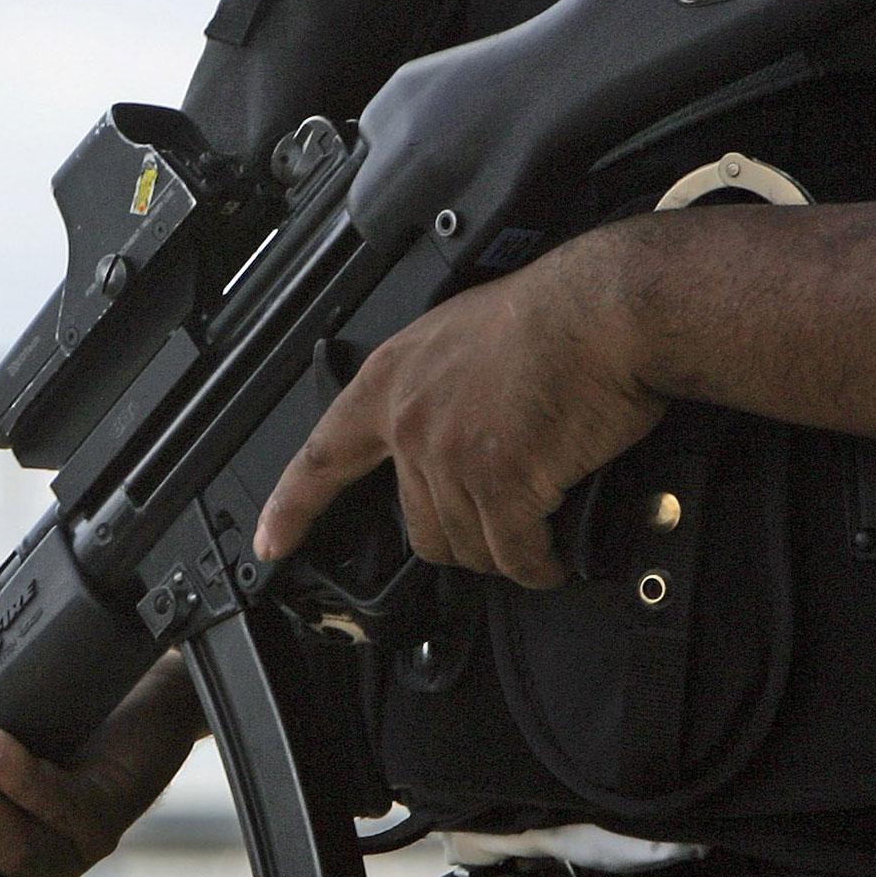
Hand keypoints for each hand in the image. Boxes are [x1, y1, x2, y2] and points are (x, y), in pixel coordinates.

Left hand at [254, 225, 664, 588]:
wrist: (605, 310)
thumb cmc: (554, 312)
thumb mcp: (459, 334)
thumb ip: (434, 388)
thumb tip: (445, 430)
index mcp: (391, 381)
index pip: (323, 455)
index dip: (292, 506)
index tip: (270, 542)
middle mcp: (409, 423)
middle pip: (418, 526)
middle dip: (463, 536)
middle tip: (503, 521)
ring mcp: (449, 456)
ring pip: (468, 546)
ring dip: (506, 551)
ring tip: (538, 530)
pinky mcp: (500, 482)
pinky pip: (514, 554)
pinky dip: (538, 565)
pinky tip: (553, 558)